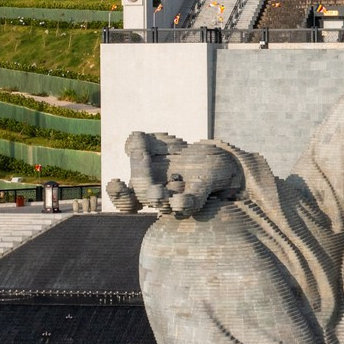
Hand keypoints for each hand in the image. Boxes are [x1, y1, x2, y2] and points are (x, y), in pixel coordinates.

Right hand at [121, 132, 241, 216]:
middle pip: (143, 196)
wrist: (226, 164)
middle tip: (144, 163)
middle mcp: (161, 195)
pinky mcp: (200, 194)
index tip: (116, 181)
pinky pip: (190, 203)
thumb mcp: (164, 144)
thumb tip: (133, 138)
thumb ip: (145, 142)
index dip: (118, 194)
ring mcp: (180, 196)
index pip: (126, 198)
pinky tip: (181, 200)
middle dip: (142, 183)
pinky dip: (184, 202)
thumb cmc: (190, 157)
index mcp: (148, 185)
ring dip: (159, 199)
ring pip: (164, 205)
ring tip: (160, 193)